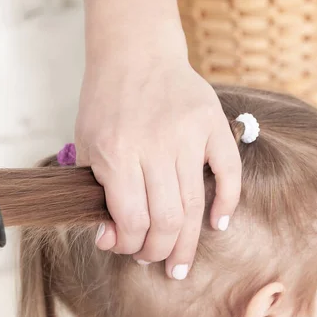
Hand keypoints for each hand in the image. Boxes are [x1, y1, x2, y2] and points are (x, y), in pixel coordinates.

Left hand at [75, 56, 241, 279]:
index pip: (131, 219)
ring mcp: (189, 134)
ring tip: (182, 262)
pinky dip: (226, 203)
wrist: (135, 53)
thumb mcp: (87, 146)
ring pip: (194, 205)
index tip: (128, 249)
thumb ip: (97, 194)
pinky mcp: (213, 124)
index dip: (130, 245)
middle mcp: (155, 145)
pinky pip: (229, 172)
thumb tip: (110, 240)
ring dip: (188, 242)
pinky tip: (218, 223)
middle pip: (167, 219)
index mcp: (117, 152)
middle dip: (160, 251)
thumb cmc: (106, 102)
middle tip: (159, 263)